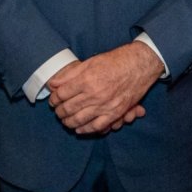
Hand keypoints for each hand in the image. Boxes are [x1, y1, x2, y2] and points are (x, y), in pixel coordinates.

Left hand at [47, 42, 162, 134]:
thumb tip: (53, 84)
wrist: (139, 66)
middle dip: (59, 111)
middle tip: (57, 110)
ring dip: (68, 121)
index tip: (53, 100)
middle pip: (68, 108)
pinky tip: (79, 129)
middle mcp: (94, 94)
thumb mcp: (90, 62)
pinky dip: (86, 130)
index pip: (62, 94)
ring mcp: (105, 105)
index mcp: (86, 80)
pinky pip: (97, 126)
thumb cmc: (115, 61)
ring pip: (79, 119)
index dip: (54, 98)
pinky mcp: (115, 113)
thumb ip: (70, 74)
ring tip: (64, 120)